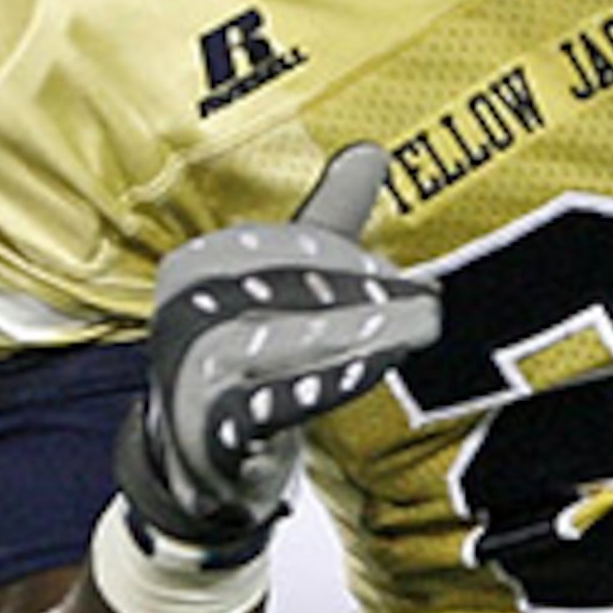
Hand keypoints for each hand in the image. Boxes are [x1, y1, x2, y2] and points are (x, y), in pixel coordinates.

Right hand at [115, 143, 440, 563]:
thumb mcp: (282, 283)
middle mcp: (186, 311)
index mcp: (198, 264)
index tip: (398, 277)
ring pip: (285, 342)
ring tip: (417, 328)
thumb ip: (327, 219)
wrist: (195, 462)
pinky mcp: (211, 427)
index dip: (345, 259)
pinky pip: (270, 402)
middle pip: (285, 292)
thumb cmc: (245, 355)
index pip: (279, 248)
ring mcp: (193, 370)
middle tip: (426, 303)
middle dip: (362, 294)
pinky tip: (370, 374)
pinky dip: (321, 385)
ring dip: (358, 335)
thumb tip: (373, 150)